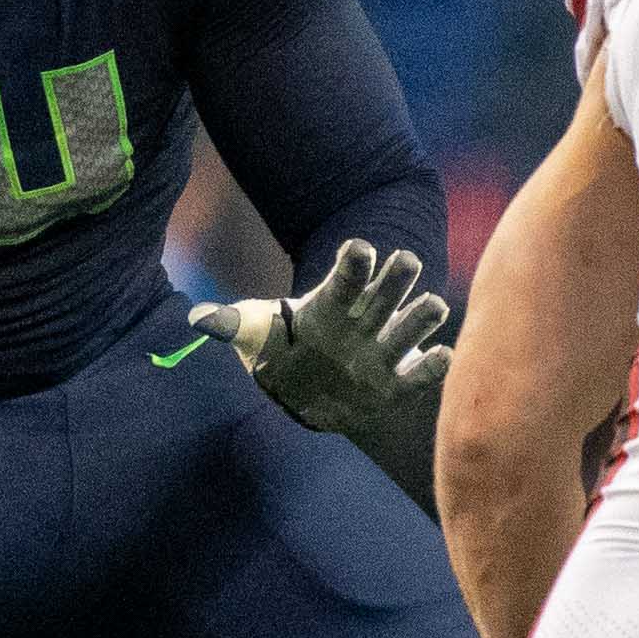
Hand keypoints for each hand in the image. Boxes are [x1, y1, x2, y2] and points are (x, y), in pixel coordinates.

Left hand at [191, 239, 451, 436]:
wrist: (308, 389)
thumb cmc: (283, 349)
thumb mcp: (256, 333)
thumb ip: (232, 324)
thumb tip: (196, 319)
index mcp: (332, 305)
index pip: (346, 277)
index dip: (355, 262)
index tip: (358, 248)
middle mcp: (364, 320)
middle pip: (386, 291)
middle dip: (397, 276)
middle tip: (404, 262)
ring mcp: (383, 350)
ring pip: (411, 326)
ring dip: (422, 315)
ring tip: (431, 305)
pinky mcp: (396, 382)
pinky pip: (421, 375)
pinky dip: (433, 367)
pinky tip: (442, 356)